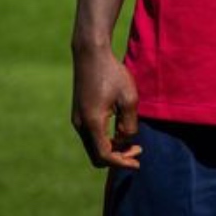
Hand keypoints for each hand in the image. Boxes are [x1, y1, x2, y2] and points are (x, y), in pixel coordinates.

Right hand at [71, 46, 141, 169]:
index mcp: (92, 123)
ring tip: (131, 140)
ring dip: (112, 148)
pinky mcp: (79, 113)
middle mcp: (81, 124)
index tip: (138, 163)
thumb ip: (129, 122)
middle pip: (97, 156)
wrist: (90, 53)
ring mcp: (77, 119)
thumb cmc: (112, 73)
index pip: (104, 155)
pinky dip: (105, 139)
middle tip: (138, 149)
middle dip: (117, 157)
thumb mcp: (129, 97)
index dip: (122, 162)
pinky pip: (91, 136)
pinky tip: (119, 129)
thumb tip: (126, 139)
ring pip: (93, 146)